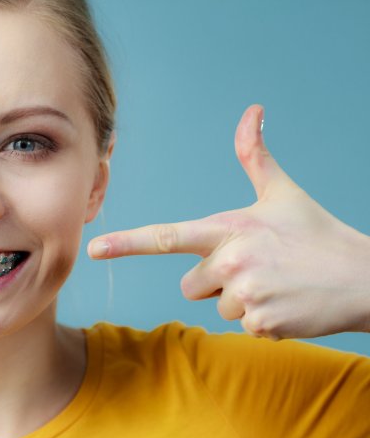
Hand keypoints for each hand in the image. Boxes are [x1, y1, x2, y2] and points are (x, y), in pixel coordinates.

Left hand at [87, 105, 369, 339]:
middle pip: (190, 285)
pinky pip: (243, 326)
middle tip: (258, 269)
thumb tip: (252, 111)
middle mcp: (231, 260)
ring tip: (276, 284)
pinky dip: (262, 320)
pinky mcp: (260, 323)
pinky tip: (287, 303)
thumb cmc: (317, 235)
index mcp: (228, 229)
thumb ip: (255, 157)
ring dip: (242, 301)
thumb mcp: (283, 193)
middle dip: (216, 282)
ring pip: (217, 307)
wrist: (364, 278)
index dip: (127, 243)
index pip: (166, 236)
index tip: (94, 249)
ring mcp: (246, 293)